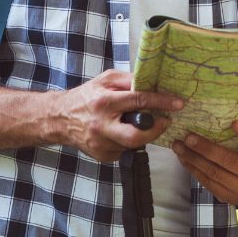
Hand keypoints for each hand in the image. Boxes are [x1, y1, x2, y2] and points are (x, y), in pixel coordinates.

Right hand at [52, 70, 181, 161]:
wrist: (60, 119)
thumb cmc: (86, 96)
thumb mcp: (105, 80)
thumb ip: (128, 80)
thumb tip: (152, 84)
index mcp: (104, 102)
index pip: (138, 101)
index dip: (161, 102)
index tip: (177, 103)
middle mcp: (102, 126)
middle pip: (136, 136)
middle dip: (155, 131)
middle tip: (164, 122)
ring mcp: (101, 144)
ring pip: (133, 144)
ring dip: (140, 134)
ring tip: (132, 123)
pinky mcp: (102, 156)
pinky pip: (125, 150)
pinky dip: (128, 141)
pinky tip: (119, 132)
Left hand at [171, 119, 237, 207]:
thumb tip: (227, 119)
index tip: (236, 122)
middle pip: (228, 160)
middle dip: (205, 148)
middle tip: (188, 136)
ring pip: (213, 173)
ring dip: (192, 159)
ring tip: (178, 146)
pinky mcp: (227, 197)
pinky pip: (207, 183)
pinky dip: (193, 170)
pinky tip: (183, 159)